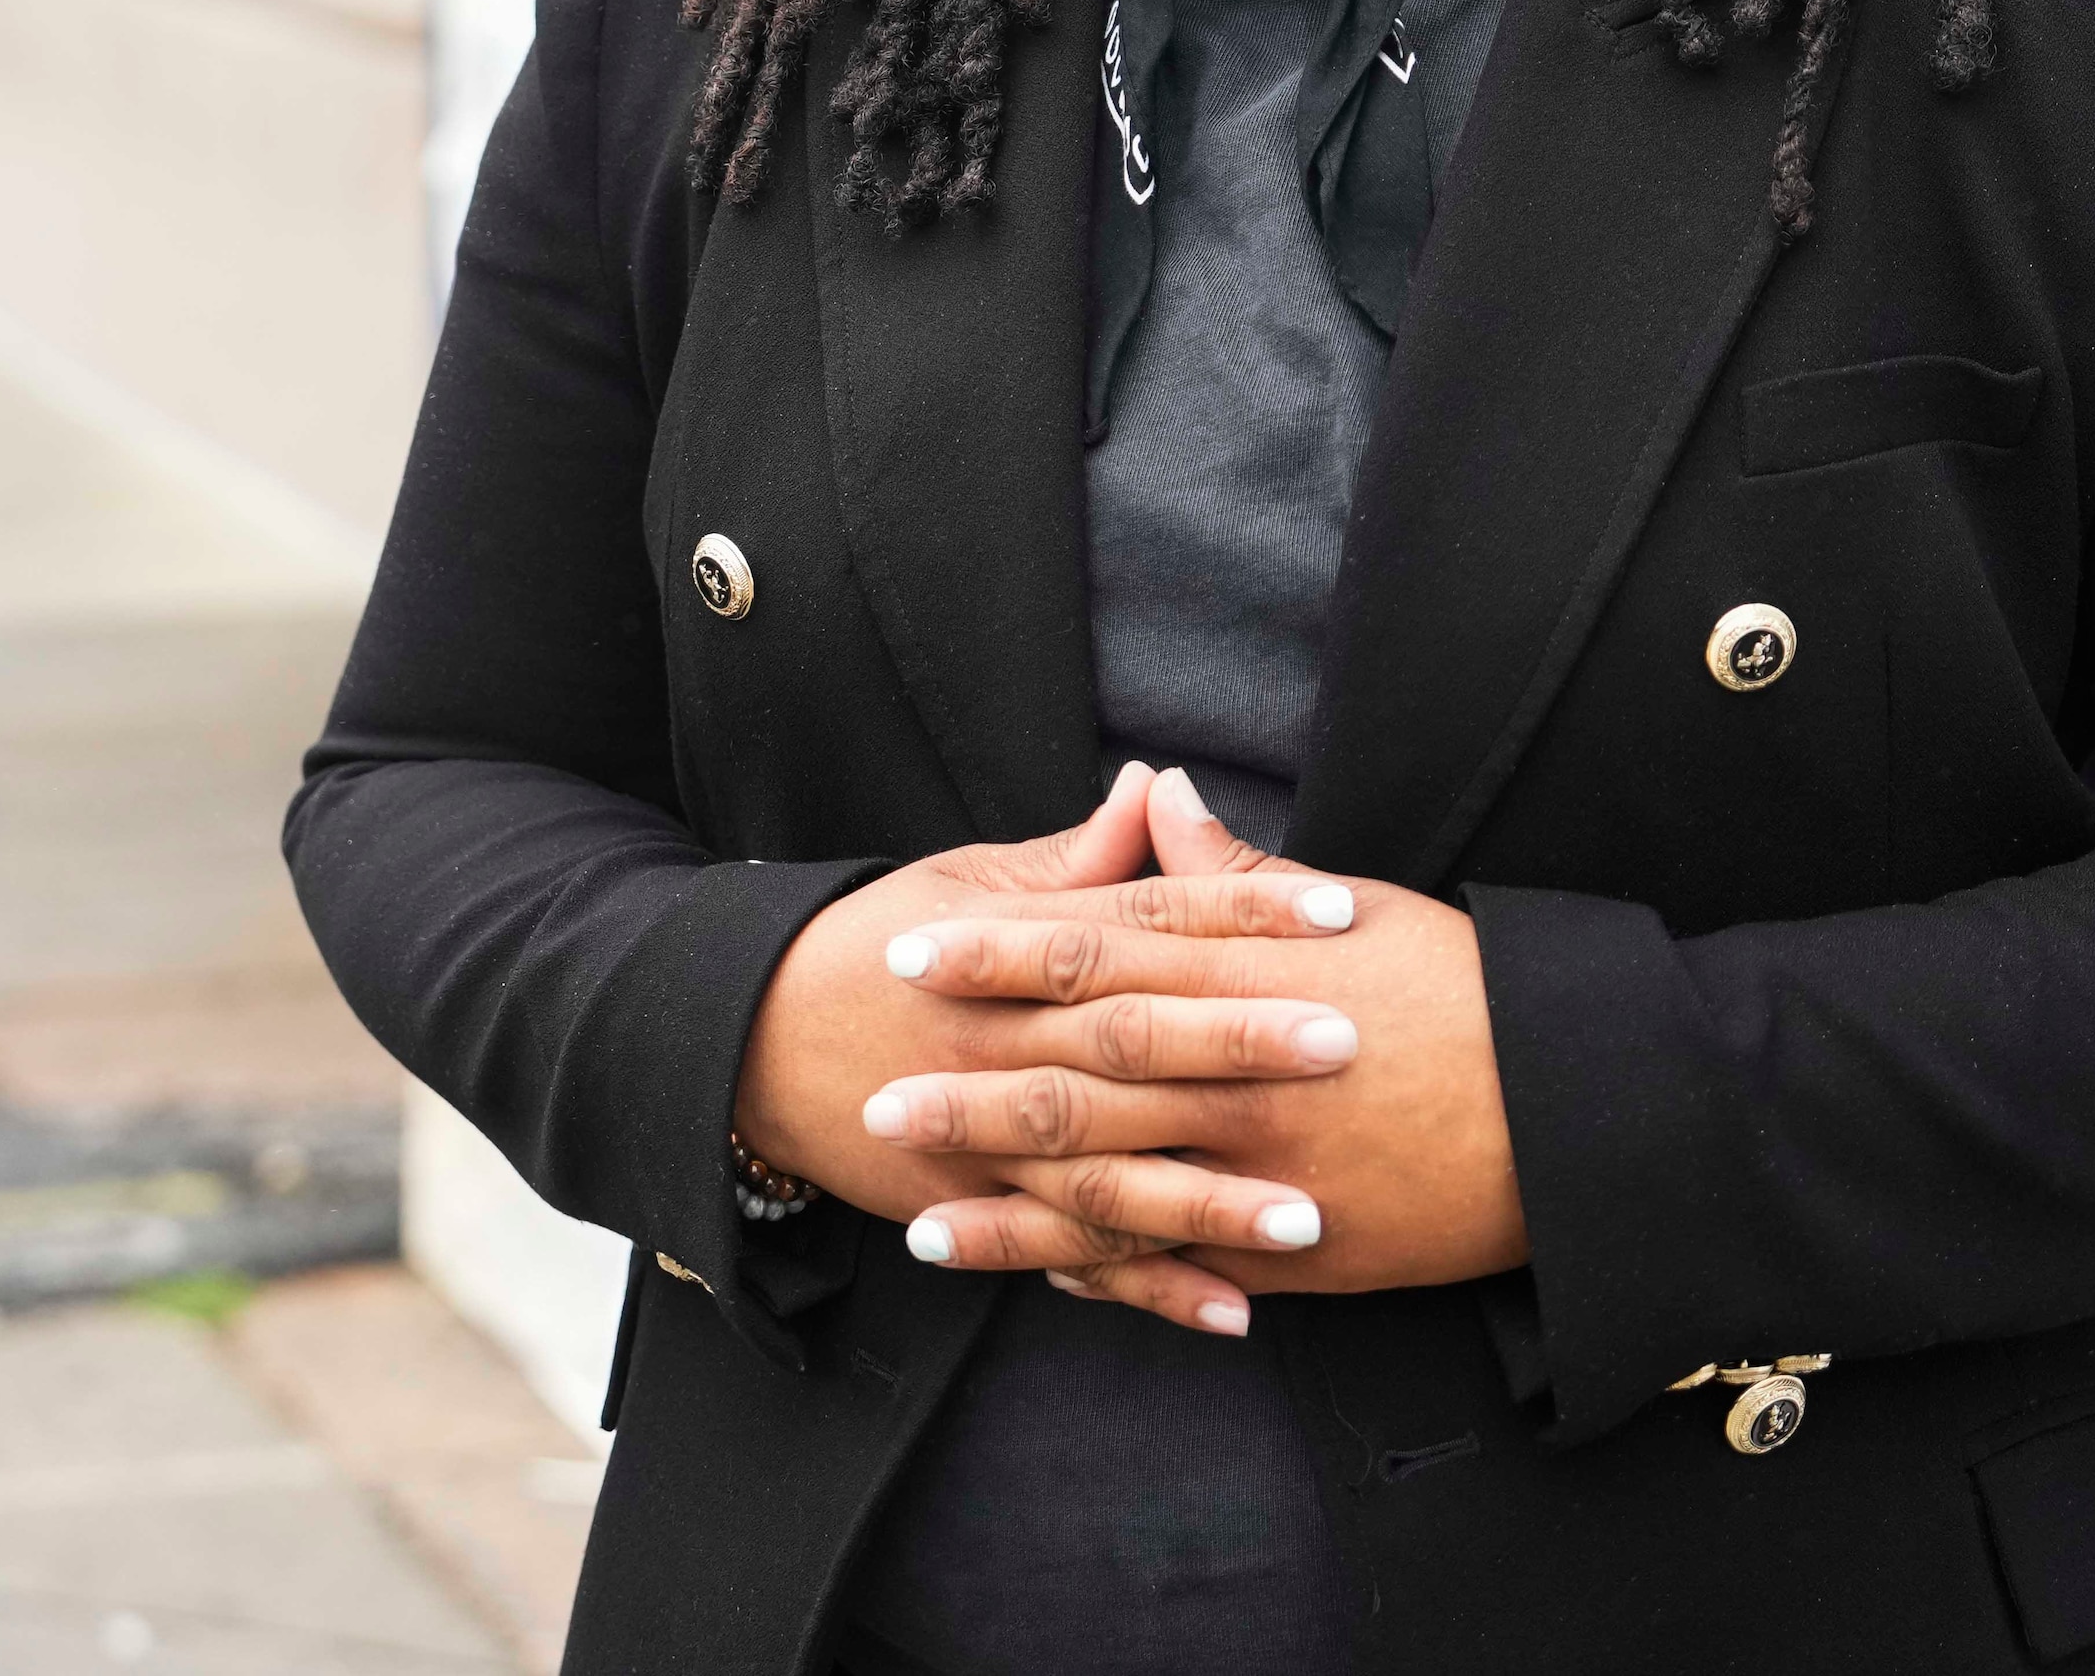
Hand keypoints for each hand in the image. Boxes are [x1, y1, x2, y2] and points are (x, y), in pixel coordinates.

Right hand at [729, 762, 1362, 1232]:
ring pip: (1112, 1170)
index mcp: (1020, 946)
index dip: (1244, 913)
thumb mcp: (961, 881)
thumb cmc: (871, 946)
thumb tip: (1158, 783)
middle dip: (1240, 1044)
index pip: (1149, 920)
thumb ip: (1075, 855)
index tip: (1338, 912)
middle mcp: (1010, 1040)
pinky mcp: (975, 1206)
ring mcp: (989, 1135)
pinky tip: (1232, 1309)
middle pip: (1136, 1039)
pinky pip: (1071, 1256)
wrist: (748, 1039)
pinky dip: (1149, 1288)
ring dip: (1210, 1199)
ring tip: (1309, 1216)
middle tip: (1345, 1042)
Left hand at [876, 771, 1525, 1332]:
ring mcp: (1261, 1177)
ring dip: (1010, 1207)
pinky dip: (1104, 1274)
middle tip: (877, 1104)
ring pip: (1110, 1195)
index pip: (1095, 954)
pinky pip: (1177, 1268)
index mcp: (1247, 979)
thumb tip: (1156, 796)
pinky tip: (1038, 1276)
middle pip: (1080, 1081)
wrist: (1571, 1114)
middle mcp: (1239, 1080)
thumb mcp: (1358, 907)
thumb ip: (1236, 871)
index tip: (914, 954)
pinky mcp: (1294, 1253)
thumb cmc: (1467, 993)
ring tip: (919, 1215)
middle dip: (971, 1093)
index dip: (996, 955)